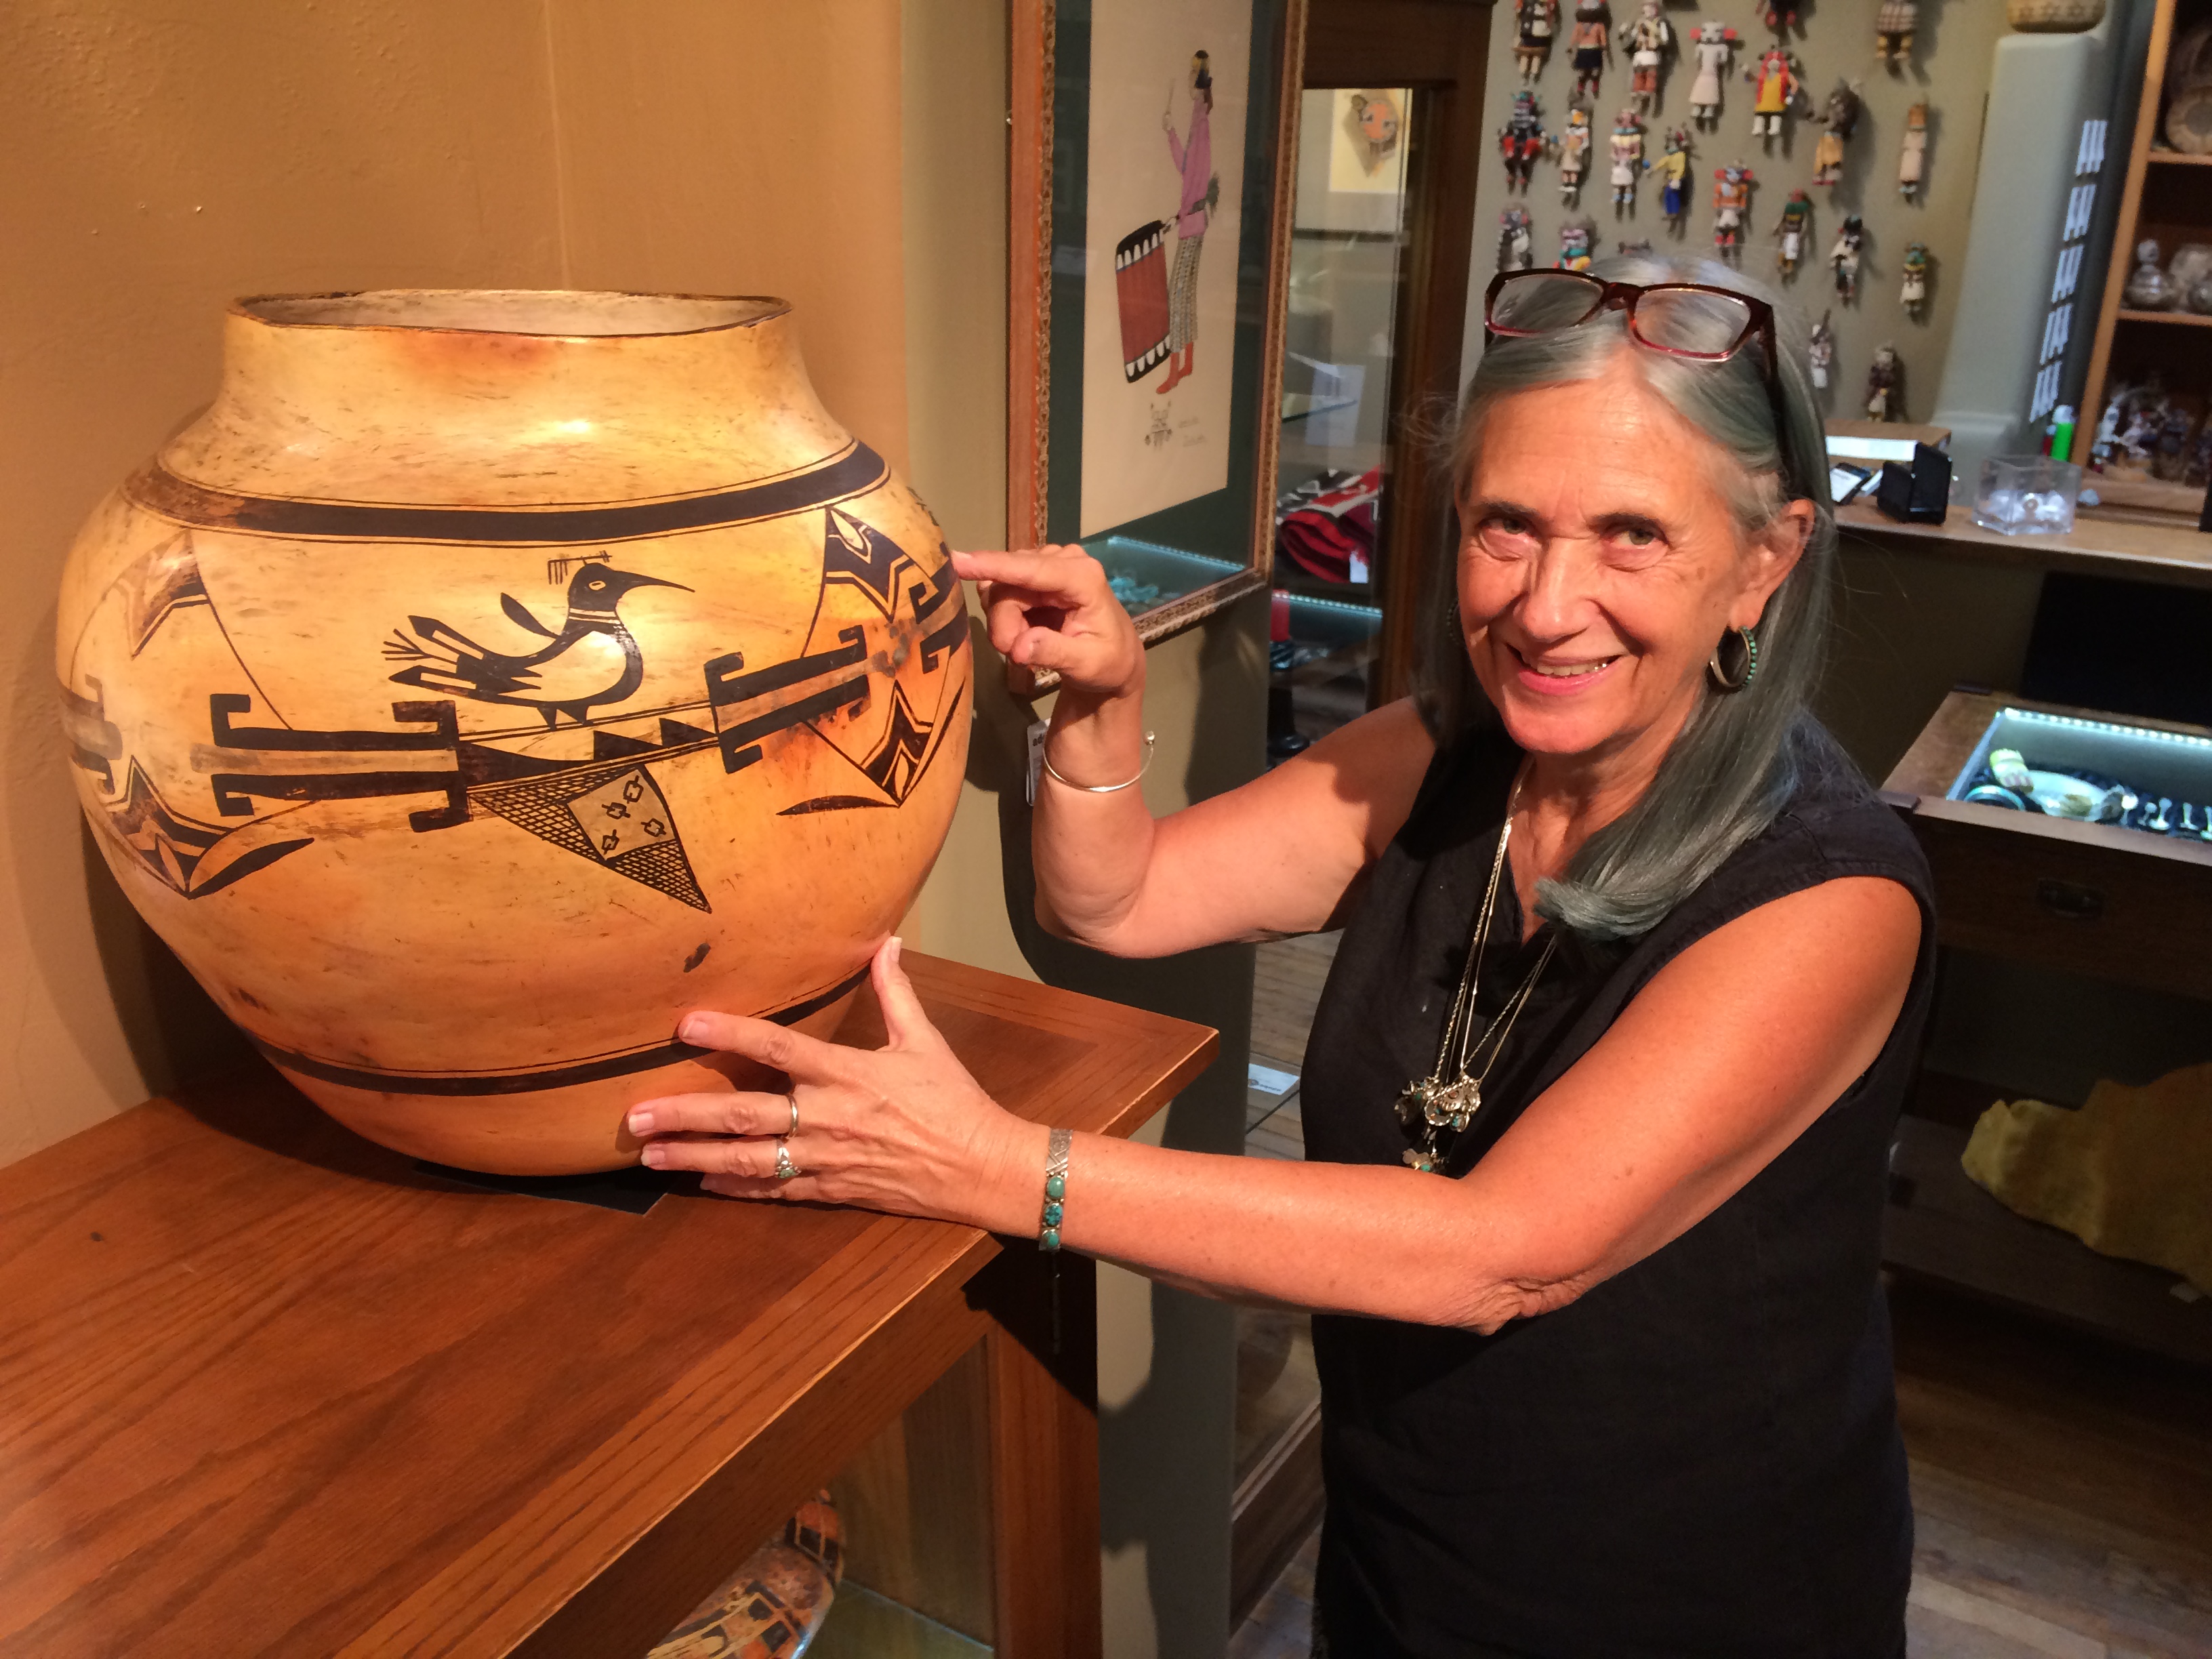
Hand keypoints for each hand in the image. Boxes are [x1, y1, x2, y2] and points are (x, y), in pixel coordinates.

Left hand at [626, 938, 1046, 1230]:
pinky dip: (736, 1188)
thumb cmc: (955, 1100)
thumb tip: (887, 941)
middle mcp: (829, 1118)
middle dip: (685, 1115)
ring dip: (695, 1157)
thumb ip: (896, 991)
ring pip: (748, 1161)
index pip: (778, 1049)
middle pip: (744, 1116)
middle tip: (634, 1115)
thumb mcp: (926, 1040)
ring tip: (649, 1155)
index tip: (685, 1025)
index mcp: (849, 1074)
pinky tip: (701, 1183)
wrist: (983, 1167)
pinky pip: (775, 1192)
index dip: (730, 1034)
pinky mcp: (833, 1191)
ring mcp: (827, 1159)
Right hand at [950, 546, 1144, 700]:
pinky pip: (1000, 590)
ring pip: (1000, 590)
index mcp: (1083, 576)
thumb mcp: (1087, 666)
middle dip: (1004, 624)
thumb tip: (1019, 645)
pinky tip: (1024, 629)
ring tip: (1030, 645)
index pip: (1032, 569)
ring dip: (1006, 624)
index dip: (994, 566)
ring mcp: (1046, 563)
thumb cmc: (1107, 662)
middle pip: (1008, 585)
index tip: (957, 561)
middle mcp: (1064, 560)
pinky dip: (1006, 617)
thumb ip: (1054, 652)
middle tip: (1018, 654)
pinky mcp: (1032, 573)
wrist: (1113, 659)